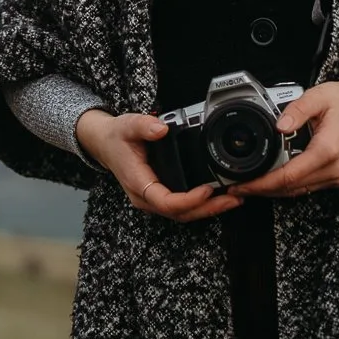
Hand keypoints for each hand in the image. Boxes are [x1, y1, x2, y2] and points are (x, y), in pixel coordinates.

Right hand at [75, 109, 242, 222]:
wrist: (105, 144)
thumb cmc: (116, 137)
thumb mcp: (127, 125)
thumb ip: (143, 125)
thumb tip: (161, 128)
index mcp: (138, 183)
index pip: (165, 201)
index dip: (188, 200)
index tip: (207, 190)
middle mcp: (146, 197)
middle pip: (179, 213)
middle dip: (208, 209)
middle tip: (233, 199)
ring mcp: (153, 199)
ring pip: (183, 214)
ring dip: (209, 209)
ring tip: (233, 199)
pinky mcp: (161, 195)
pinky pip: (182, 207)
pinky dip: (202, 205)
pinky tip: (219, 196)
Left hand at [226, 69, 338, 200]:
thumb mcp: (317, 96)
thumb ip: (296, 110)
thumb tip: (279, 125)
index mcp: (327, 150)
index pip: (289, 176)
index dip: (263, 183)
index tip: (243, 184)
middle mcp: (333, 168)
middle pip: (291, 189)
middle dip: (263, 189)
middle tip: (238, 186)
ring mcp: (337, 175)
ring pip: (298, 191)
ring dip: (274, 190)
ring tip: (251, 184)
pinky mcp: (336, 177)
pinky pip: (307, 187)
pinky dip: (288, 186)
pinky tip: (272, 179)